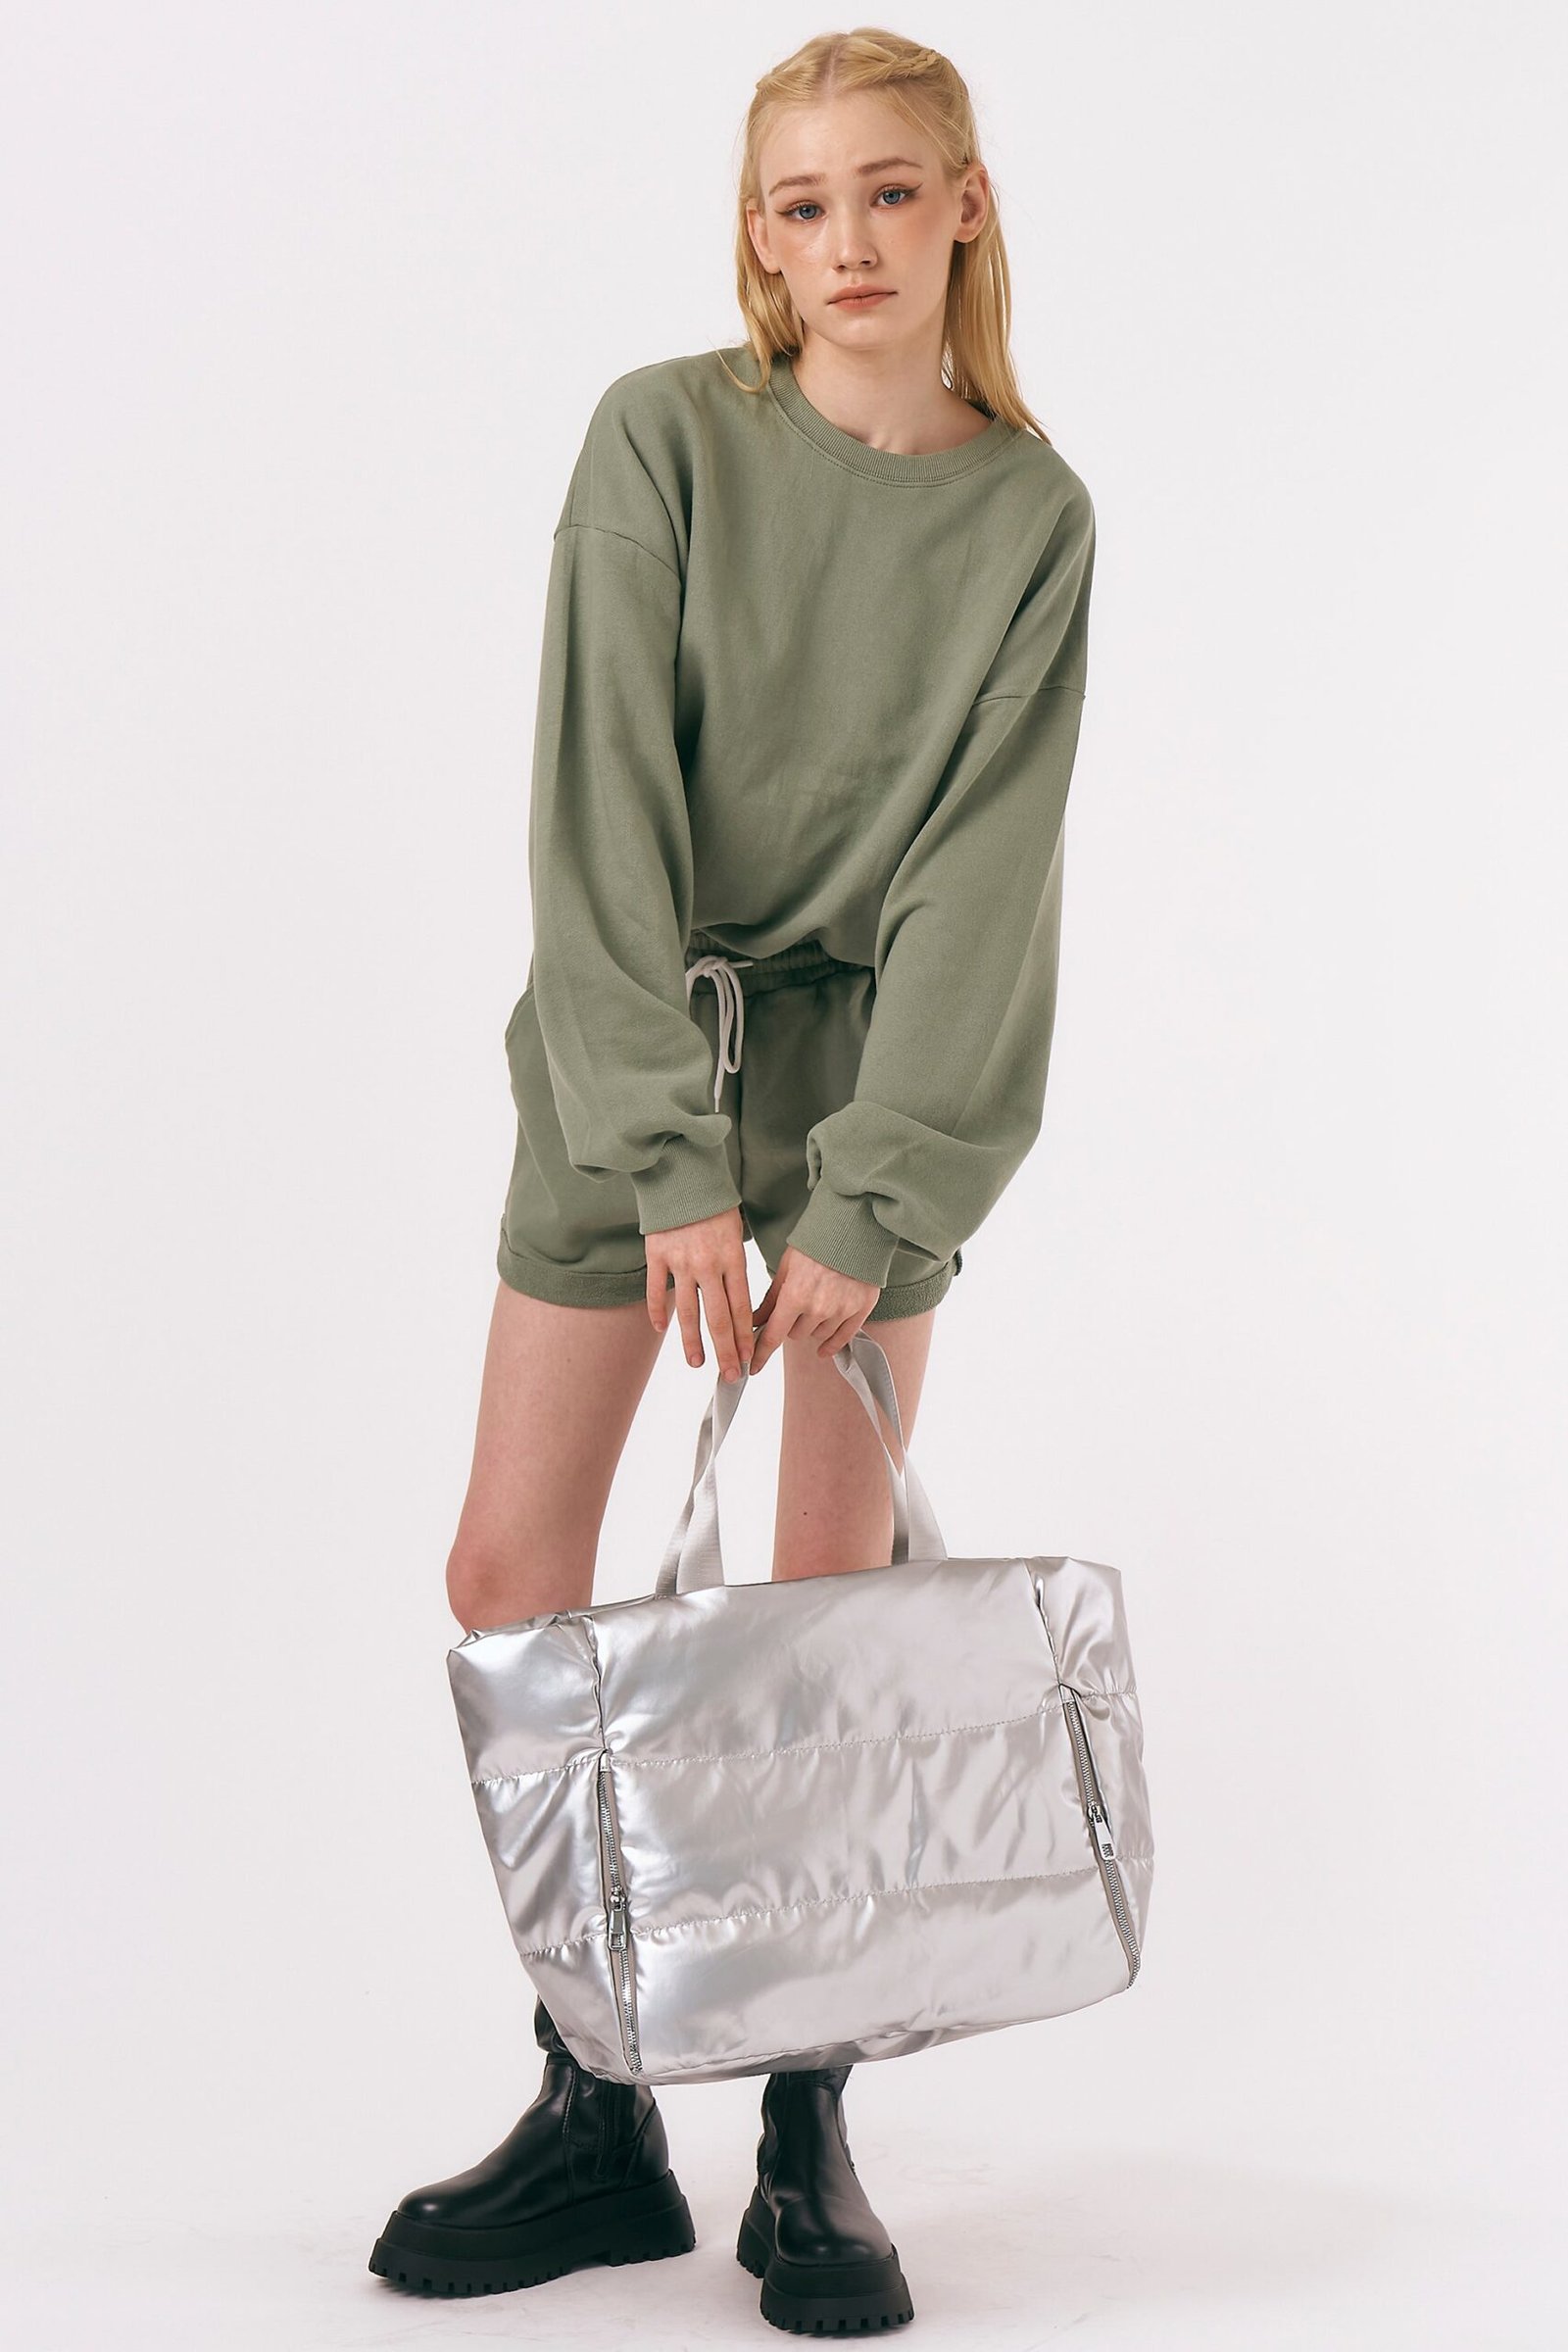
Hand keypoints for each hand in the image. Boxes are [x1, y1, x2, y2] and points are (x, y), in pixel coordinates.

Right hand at [645, 1205, 754, 1381]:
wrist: (682, 1174)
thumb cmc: (714, 1205)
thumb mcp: (736, 1233)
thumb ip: (736, 1268)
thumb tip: (741, 1307)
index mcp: (733, 1258)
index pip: (741, 1308)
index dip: (745, 1338)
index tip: (749, 1360)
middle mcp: (707, 1264)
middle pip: (718, 1318)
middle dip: (726, 1351)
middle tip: (731, 1376)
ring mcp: (680, 1261)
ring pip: (688, 1312)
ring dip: (692, 1342)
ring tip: (697, 1364)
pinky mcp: (656, 1255)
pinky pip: (656, 1291)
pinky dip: (658, 1312)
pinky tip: (661, 1330)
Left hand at [748, 1245, 879, 1376]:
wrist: (853, 1229)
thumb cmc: (816, 1245)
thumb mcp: (786, 1268)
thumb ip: (770, 1299)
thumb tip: (753, 1323)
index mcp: (795, 1295)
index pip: (773, 1335)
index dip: (761, 1354)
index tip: (754, 1367)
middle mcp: (818, 1307)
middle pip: (796, 1335)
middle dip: (792, 1325)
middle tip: (796, 1307)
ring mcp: (841, 1310)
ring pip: (818, 1336)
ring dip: (812, 1328)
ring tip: (816, 1305)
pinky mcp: (861, 1309)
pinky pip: (843, 1338)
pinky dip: (832, 1344)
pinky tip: (824, 1348)